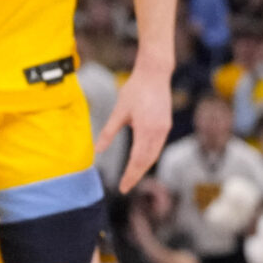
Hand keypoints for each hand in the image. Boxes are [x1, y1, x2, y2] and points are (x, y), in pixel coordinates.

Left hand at [103, 66, 173, 188]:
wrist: (155, 74)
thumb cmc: (134, 90)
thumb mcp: (118, 111)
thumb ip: (108, 132)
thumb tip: (97, 150)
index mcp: (146, 130)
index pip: (137, 160)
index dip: (130, 175)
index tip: (123, 187)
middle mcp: (159, 132)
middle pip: (147, 161)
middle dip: (136, 175)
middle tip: (126, 187)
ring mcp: (164, 128)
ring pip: (154, 154)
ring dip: (143, 167)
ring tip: (131, 177)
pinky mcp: (166, 125)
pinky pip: (157, 146)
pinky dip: (149, 156)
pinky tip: (140, 161)